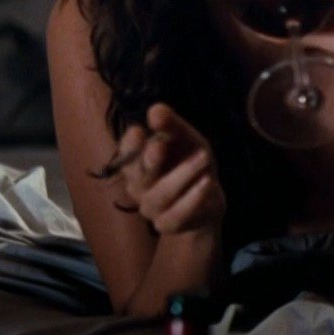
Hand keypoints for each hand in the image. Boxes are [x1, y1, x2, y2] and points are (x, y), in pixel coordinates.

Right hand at [106, 103, 224, 236]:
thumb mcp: (186, 139)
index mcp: (137, 162)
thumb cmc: (190, 163)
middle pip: (137, 175)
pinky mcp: (167, 224)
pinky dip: (192, 198)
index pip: (125, 153)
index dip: (130, 144)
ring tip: (204, 157)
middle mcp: (138, 185)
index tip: (140, 131)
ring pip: (159, 195)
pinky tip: (207, 183)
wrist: (208, 200)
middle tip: (161, 145)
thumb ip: (171, 125)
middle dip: (149, 160)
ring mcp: (150, 207)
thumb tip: (156, 109)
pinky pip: (176, 214)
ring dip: (182, 175)